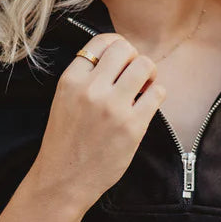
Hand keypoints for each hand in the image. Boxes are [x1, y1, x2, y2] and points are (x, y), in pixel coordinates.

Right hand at [31, 32, 165, 214]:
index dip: (117, 46)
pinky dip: (156, 94)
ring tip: (143, 88)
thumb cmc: (66, 142)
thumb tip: (119, 56)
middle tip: (133, 75)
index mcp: (71, 80)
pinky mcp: (132, 126)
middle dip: (133, 58)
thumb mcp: (64, 100)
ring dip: (148, 73)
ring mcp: (113, 107)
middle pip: (125, 48)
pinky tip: (147, 105)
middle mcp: (91, 89)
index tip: (120, 60)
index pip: (102, 41)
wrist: (63, 180)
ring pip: (144, 65)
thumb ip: (85, 77)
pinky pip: (157, 93)